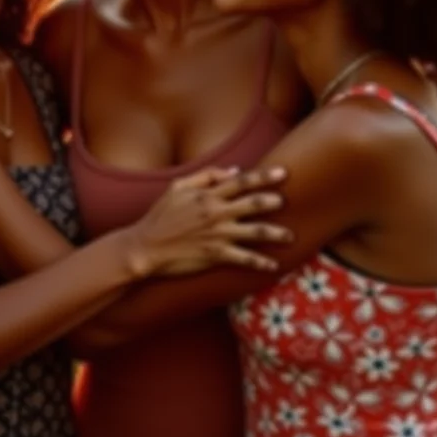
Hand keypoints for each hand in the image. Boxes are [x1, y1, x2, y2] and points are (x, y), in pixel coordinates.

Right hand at [125, 166, 290, 277]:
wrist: (146, 247)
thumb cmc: (159, 216)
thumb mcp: (177, 187)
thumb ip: (205, 176)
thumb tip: (233, 171)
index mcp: (208, 195)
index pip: (242, 181)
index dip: (264, 176)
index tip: (283, 172)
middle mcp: (216, 213)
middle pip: (253, 204)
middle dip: (274, 201)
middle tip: (289, 201)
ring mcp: (217, 234)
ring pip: (255, 232)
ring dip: (276, 233)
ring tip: (291, 236)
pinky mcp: (216, 255)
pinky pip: (244, 258)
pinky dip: (261, 262)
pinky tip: (274, 265)